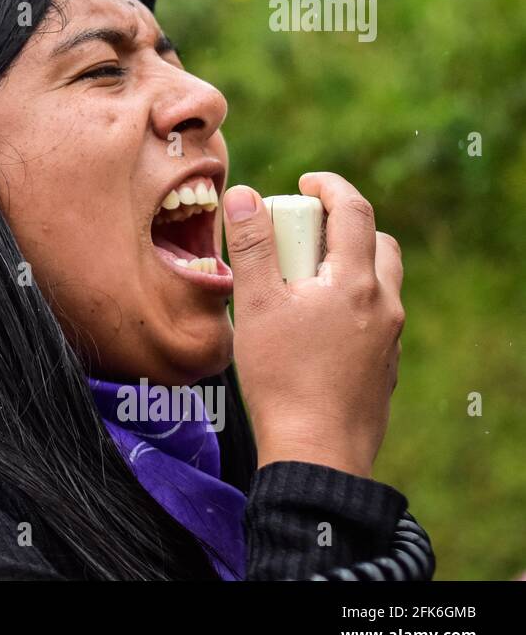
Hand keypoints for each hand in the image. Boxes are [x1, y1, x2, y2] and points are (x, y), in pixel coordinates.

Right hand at [223, 173, 403, 477]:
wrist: (316, 452)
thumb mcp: (257, 305)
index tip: (305, 182)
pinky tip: (314, 324)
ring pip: (379, 282)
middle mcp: (383, 305)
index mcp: (355, 282)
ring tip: (305, 278)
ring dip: (349, 264)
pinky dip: (350, 301)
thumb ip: (252, 247)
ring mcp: (389, 338)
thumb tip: (244, 195)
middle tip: (303, 231)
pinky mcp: (384, 366)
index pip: (354, 211)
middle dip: (344, 225)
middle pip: (377, 243)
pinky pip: (375, 316)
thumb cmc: (282, 378)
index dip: (330, 187)